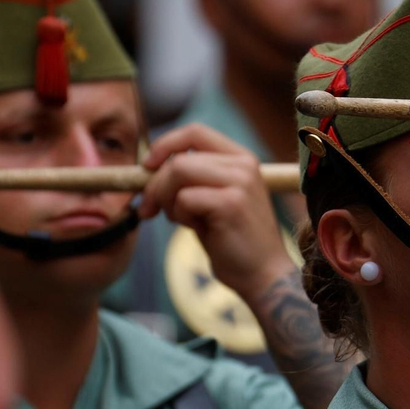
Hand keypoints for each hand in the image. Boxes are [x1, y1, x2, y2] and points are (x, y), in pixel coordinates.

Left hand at [142, 123, 295, 299]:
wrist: (263, 276)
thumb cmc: (232, 242)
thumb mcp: (212, 201)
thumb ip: (190, 180)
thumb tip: (146, 170)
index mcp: (241, 158)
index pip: (195, 132)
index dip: (165, 145)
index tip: (147, 166)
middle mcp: (244, 165)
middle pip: (180, 158)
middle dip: (154, 185)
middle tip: (148, 209)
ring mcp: (240, 182)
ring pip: (178, 172)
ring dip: (165, 199)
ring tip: (178, 220)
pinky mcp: (231, 204)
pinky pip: (184, 199)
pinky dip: (179, 216)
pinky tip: (195, 229)